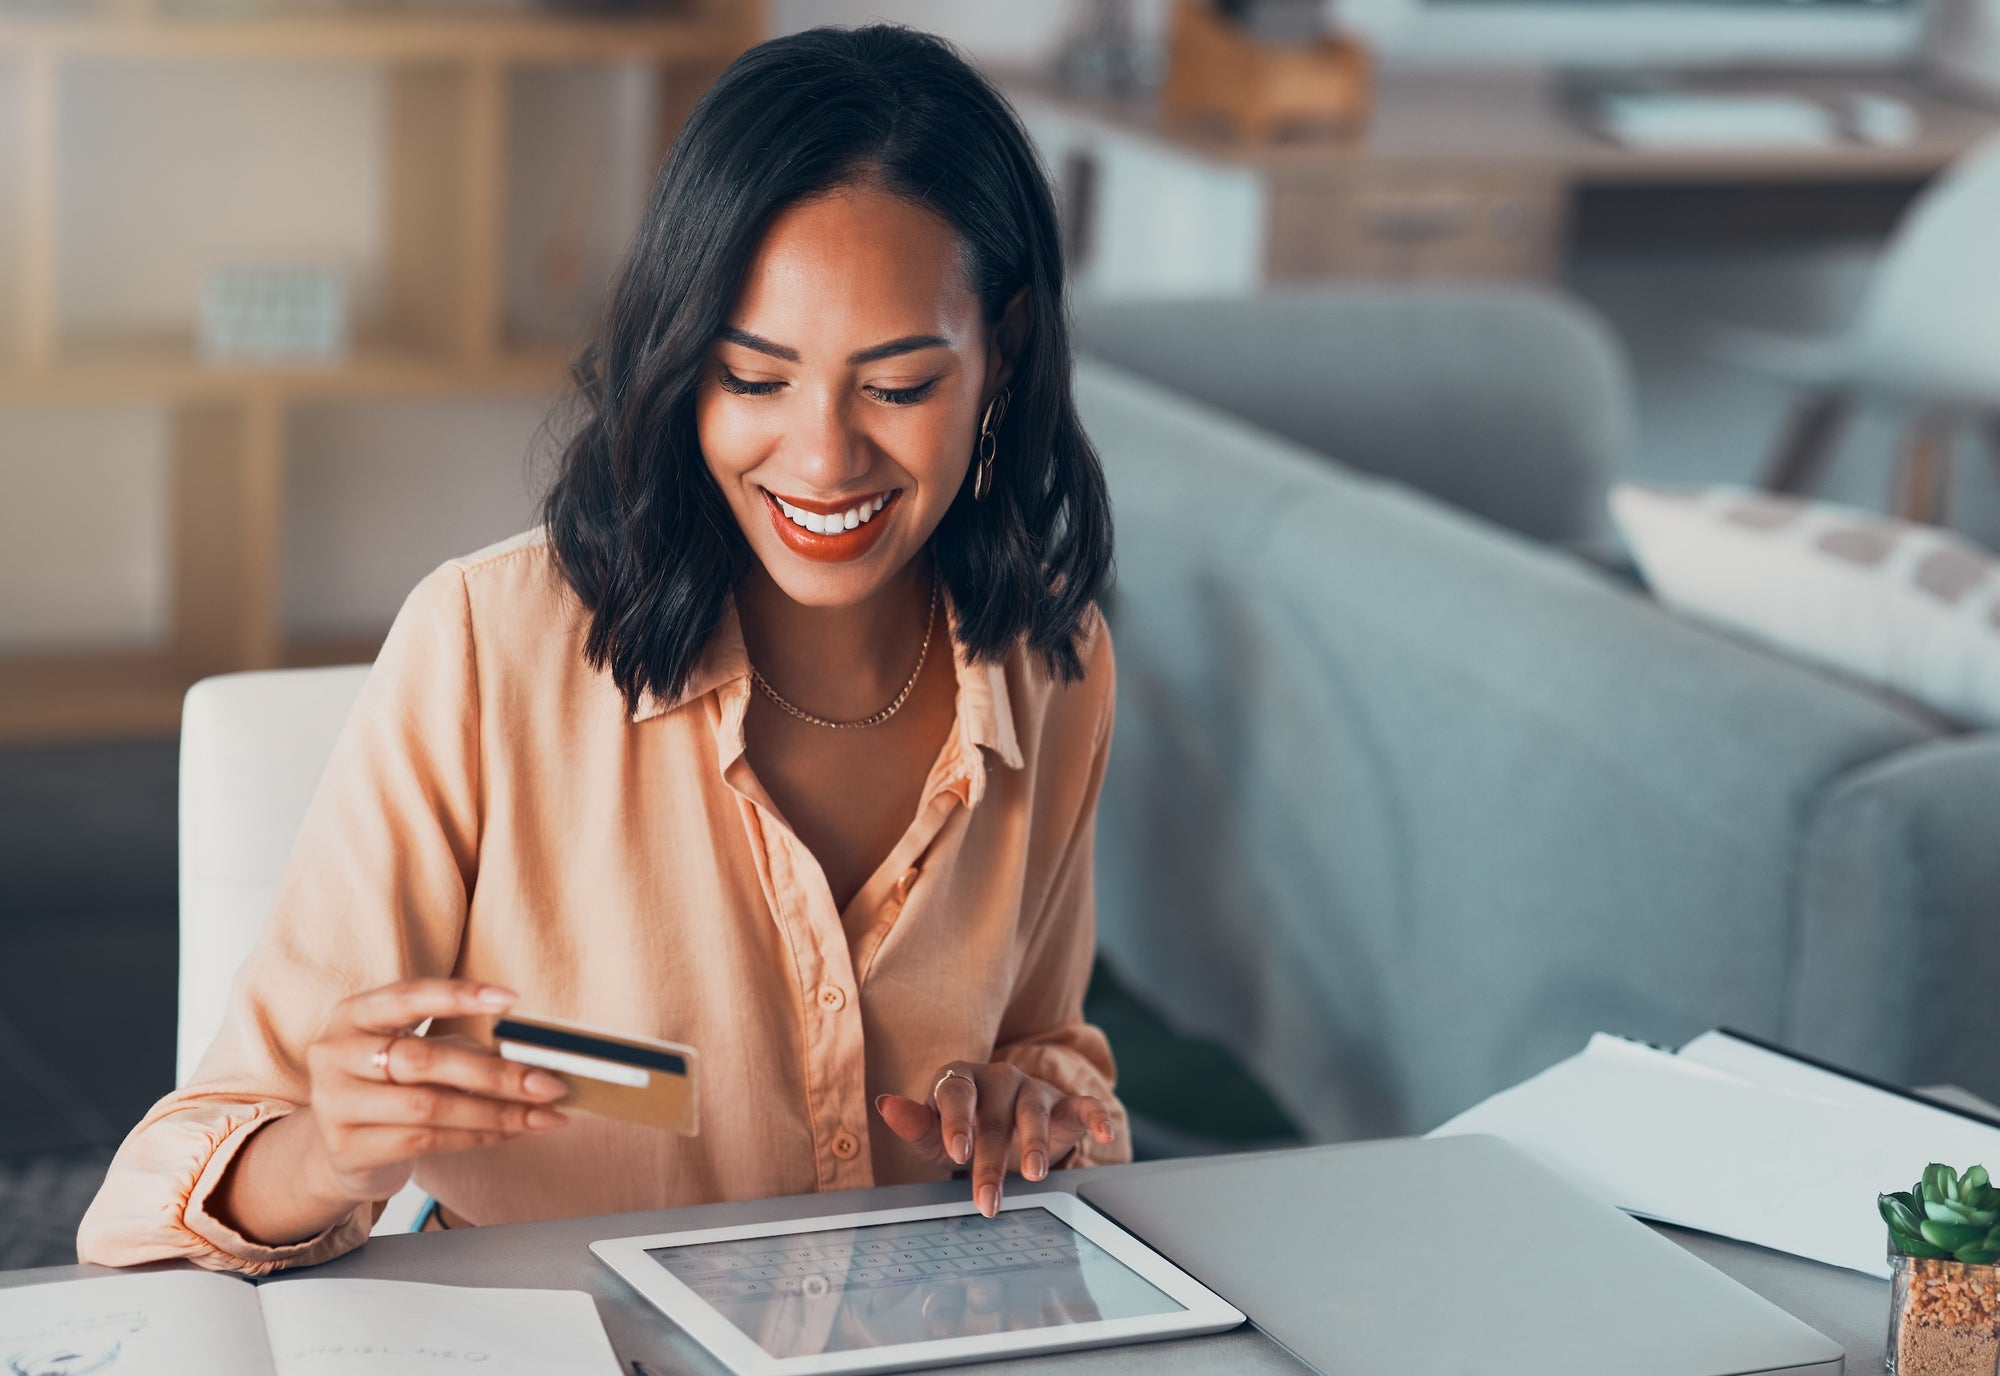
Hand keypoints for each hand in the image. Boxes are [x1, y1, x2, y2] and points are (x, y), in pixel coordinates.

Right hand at [300, 978, 570, 1204]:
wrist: (339, 1146)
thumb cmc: (390, 1086)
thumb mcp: (412, 1051)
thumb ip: (458, 1046)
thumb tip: (530, 1058)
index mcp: (353, 1015)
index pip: (408, 996)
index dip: (458, 995)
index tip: (511, 999)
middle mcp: (335, 1054)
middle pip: (424, 1060)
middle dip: (496, 1074)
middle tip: (549, 1084)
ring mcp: (334, 1104)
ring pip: (429, 1107)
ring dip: (497, 1113)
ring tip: (542, 1116)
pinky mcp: (347, 1149)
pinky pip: (425, 1141)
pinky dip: (477, 1136)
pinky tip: (510, 1132)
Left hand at [874, 1061, 1116, 1216]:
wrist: (1003, 1126)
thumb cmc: (963, 1129)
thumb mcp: (935, 1133)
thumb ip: (914, 1124)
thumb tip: (885, 1104)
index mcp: (960, 1078)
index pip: (957, 1094)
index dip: (957, 1122)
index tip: (956, 1152)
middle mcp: (998, 1077)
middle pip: (995, 1117)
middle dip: (991, 1161)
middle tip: (987, 1200)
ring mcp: (1033, 1089)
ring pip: (1035, 1111)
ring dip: (1036, 1143)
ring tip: (1033, 1175)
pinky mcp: (1065, 1104)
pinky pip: (1083, 1104)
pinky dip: (1095, 1116)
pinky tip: (1104, 1132)